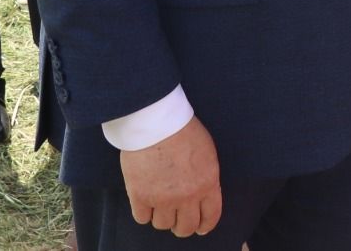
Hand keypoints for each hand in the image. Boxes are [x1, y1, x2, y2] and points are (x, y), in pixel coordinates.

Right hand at [120, 115, 221, 237]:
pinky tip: (145, 202)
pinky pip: (142, 218)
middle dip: (183, 226)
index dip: (205, 225)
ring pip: (163, 225)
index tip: (201, 228)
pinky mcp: (140, 196)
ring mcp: (162, 199)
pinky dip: (144, 213)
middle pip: (186, 227)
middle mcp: (187, 196)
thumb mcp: (207, 153)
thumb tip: (202, 192)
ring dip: (162, 217)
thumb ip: (206, 177)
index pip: (211, 216)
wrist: (156, 123)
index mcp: (207, 183)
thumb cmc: (184, 131)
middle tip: (178, 219)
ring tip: (160, 205)